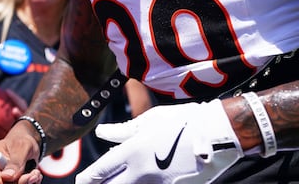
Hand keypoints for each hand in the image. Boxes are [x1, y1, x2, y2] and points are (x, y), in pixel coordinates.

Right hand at [0, 134, 42, 183]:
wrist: (24, 146)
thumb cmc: (20, 142)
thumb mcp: (21, 147)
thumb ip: (15, 161)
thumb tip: (7, 177)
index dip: (12, 182)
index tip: (27, 176)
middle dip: (23, 183)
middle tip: (34, 173)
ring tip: (34, 173)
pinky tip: (32, 176)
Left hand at [76, 100, 241, 183]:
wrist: (219, 134)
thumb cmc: (183, 121)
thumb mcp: (149, 121)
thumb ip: (122, 131)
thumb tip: (101, 133)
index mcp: (134, 152)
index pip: (101, 171)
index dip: (87, 179)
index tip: (80, 182)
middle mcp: (143, 172)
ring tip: (118, 179)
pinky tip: (141, 179)